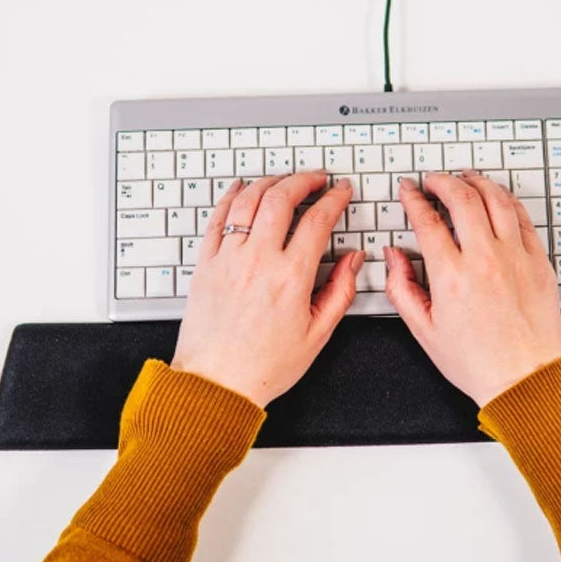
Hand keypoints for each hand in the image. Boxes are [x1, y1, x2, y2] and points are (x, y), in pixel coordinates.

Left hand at [170, 171, 363, 406]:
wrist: (216, 383)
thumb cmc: (264, 366)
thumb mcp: (317, 334)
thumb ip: (340, 292)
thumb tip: (354, 261)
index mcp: (291, 278)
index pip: (317, 220)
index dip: (334, 199)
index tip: (341, 192)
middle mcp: (258, 261)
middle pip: (282, 198)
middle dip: (304, 180)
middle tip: (316, 179)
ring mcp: (228, 259)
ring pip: (248, 200)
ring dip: (270, 182)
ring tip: (284, 180)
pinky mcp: (205, 264)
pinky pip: (217, 218)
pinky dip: (231, 196)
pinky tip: (241, 188)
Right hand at [383, 171, 560, 406]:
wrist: (524, 379)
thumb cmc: (478, 362)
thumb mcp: (424, 330)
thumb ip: (402, 288)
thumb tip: (394, 257)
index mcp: (451, 276)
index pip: (427, 220)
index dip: (413, 199)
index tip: (409, 192)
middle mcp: (485, 259)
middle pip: (462, 198)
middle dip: (442, 181)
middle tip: (433, 180)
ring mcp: (515, 257)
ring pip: (496, 199)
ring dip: (477, 182)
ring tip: (465, 178)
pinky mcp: (539, 263)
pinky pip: (523, 218)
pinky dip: (507, 201)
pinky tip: (498, 198)